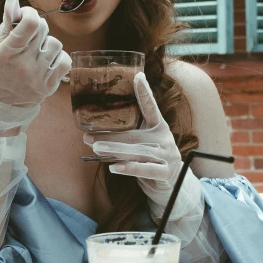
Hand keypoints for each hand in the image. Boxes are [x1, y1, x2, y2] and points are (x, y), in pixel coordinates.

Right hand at [0, 0, 71, 107]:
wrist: (1, 102)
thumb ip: (8, 20)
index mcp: (7, 52)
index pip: (30, 24)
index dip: (30, 13)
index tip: (26, 16)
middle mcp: (23, 65)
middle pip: (43, 30)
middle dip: (37, 27)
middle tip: (29, 36)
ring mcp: (37, 77)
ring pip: (56, 44)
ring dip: (48, 43)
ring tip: (37, 51)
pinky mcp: (49, 86)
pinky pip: (65, 61)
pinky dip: (59, 57)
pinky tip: (48, 60)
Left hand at [84, 72, 182, 201]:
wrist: (173, 187)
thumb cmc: (152, 161)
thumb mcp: (144, 145)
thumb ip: (127, 138)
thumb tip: (92, 134)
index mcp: (158, 127)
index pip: (151, 107)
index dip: (145, 92)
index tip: (138, 76)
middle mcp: (164, 139)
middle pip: (134, 135)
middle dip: (109, 135)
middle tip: (88, 135)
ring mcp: (167, 155)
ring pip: (137, 151)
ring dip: (114, 150)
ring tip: (96, 148)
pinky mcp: (165, 172)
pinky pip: (145, 169)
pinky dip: (129, 168)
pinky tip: (114, 167)